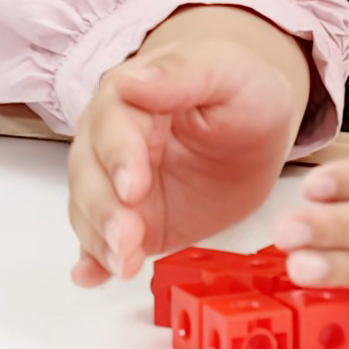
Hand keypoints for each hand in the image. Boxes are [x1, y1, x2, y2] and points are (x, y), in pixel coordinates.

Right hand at [68, 7, 309, 288]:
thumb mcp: (227, 72)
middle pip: (90, 172)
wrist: (258, 128)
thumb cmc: (242, 91)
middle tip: (126, 237)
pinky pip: (102, 240)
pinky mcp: (131, 219)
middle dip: (104, 209)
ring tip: (124, 263)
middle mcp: (112, 139)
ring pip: (91, 209)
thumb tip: (130, 81)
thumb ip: (181, 75)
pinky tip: (92, 276)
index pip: (113, 123)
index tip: (133, 186)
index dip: (120, 156)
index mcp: (132, 95)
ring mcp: (118, 183)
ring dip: (101, 239)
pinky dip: (94, 260)